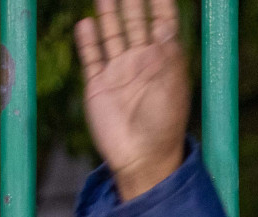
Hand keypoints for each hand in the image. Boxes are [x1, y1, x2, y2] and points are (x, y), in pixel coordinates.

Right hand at [75, 0, 188, 200]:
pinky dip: (88, 41)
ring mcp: (119, 74)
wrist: (140, 159)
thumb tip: (166, 25)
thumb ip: (168, 56)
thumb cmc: (163, 127)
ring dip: (108, 14)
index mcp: (164, 64)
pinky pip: (92, 57)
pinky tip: (85, 23)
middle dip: (132, 1)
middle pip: (135, 23)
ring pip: (112, 35)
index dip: (160, 5)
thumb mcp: (171, 89)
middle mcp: (141, 64)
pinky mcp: (98, 86)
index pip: (163, 25)